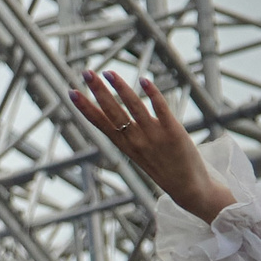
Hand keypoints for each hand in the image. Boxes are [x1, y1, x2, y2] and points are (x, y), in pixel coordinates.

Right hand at [69, 71, 234, 222]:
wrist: (188, 188)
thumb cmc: (164, 169)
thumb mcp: (140, 153)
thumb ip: (131, 132)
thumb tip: (123, 109)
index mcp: (125, 146)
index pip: (100, 123)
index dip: (85, 107)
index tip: (72, 92)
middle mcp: (135, 141)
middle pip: (112, 112)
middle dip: (98, 92)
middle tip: (86, 73)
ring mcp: (154, 137)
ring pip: (133, 108)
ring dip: (120, 88)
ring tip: (109, 72)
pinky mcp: (173, 133)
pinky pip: (161, 110)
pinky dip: (152, 94)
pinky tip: (144, 80)